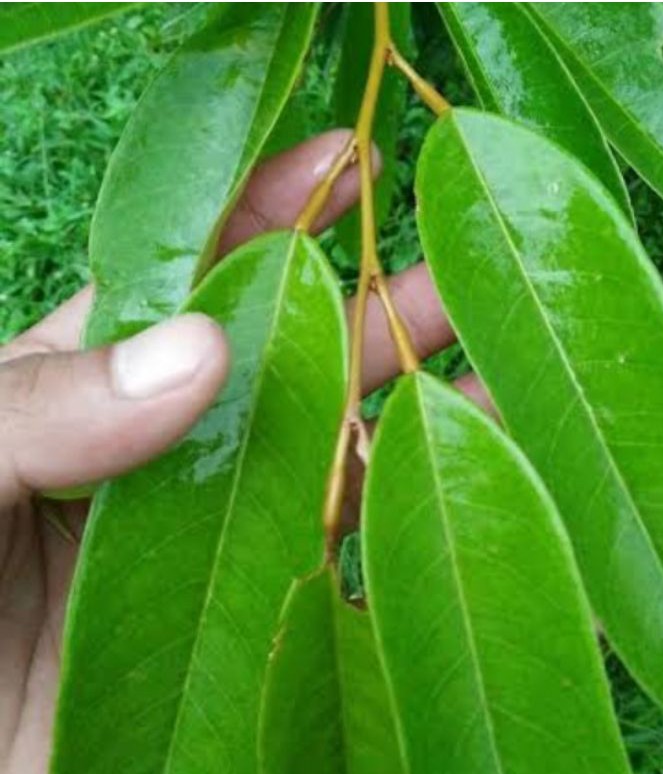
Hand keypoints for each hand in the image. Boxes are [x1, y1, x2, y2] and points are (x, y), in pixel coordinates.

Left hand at [0, 130, 484, 773]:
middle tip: (458, 262)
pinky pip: (346, 535)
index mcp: (96, 378)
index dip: (266, 205)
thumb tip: (198, 352)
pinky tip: (470, 461)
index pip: (191, 268)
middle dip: (374, 295)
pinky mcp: (257, 600)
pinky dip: (409, 495)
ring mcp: (224, 518)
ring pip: (335, 437)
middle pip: (292, 346)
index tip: (344, 159)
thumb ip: (45, 406)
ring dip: (414, 391)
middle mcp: (177, 437)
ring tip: (492, 352)